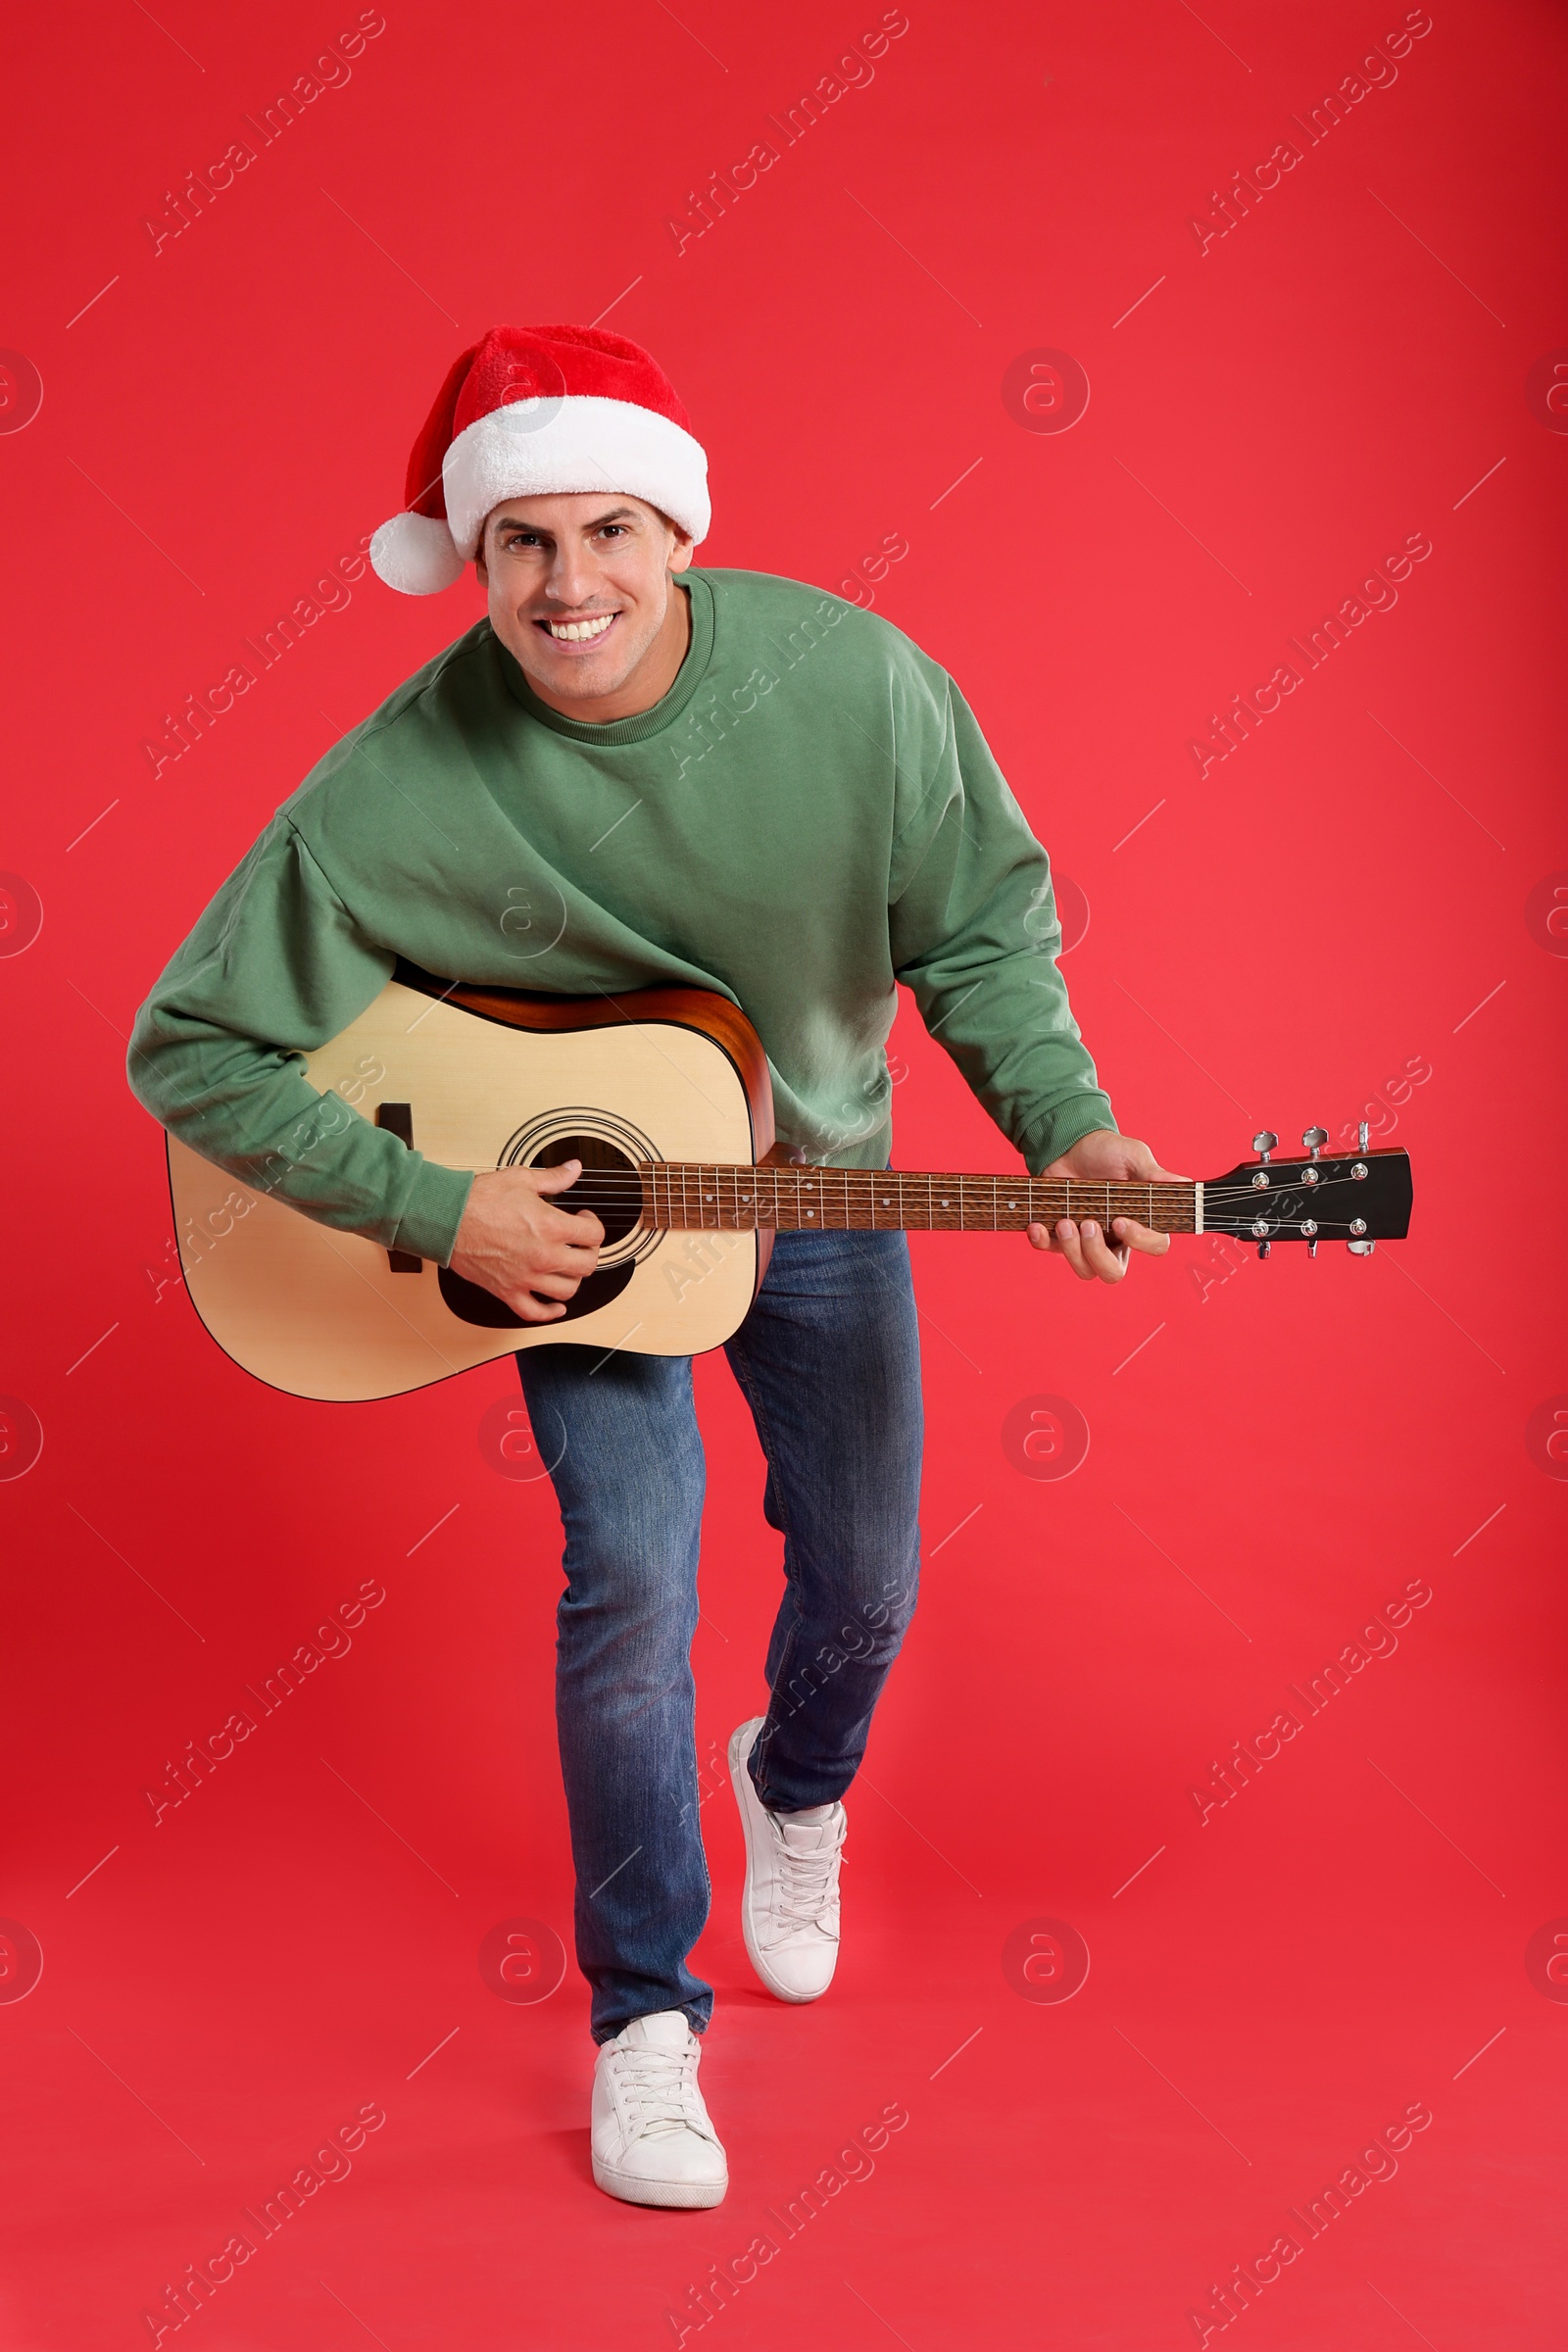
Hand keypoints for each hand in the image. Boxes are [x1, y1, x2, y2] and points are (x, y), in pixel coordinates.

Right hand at [447, 1161, 603, 1322]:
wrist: (447, 1218)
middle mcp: (543, 1256)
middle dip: (589, 1252)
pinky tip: (556, 1306)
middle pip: (587, 1265)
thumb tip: (573, 1169)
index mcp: (551, 1227)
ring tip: (567, 1266)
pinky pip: (534, 1312)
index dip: (593, 1224)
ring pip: (567, 1290)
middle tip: (580, 1243)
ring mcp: (526, 1277)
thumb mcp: (521, 1179)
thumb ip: (554, 1178)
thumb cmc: (478, 1200)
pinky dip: (549, 1312)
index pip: (594, 1235)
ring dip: (573, 1278)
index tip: (584, 1219)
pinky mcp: (507, 1291)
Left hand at [1027, 1128, 1186, 1284]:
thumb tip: (1183, 1184)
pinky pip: (1051, 1253)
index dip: (1140, 1241)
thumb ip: (1155, 1173)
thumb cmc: (1108, 1153)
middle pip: (1113, 1273)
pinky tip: (1037, 1225)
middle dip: (1098, 1255)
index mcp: (1141, 1223)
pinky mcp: (1059, 1238)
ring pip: (1084, 1271)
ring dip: (1072, 1250)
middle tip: (1089, 1224)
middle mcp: (1116, 1240)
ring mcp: (1087, 1242)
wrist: (1070, 1143)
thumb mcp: (1134, 1156)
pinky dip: (1042, 1242)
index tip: (1121, 1221)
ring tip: (1065, 1221)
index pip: (1155, 1246)